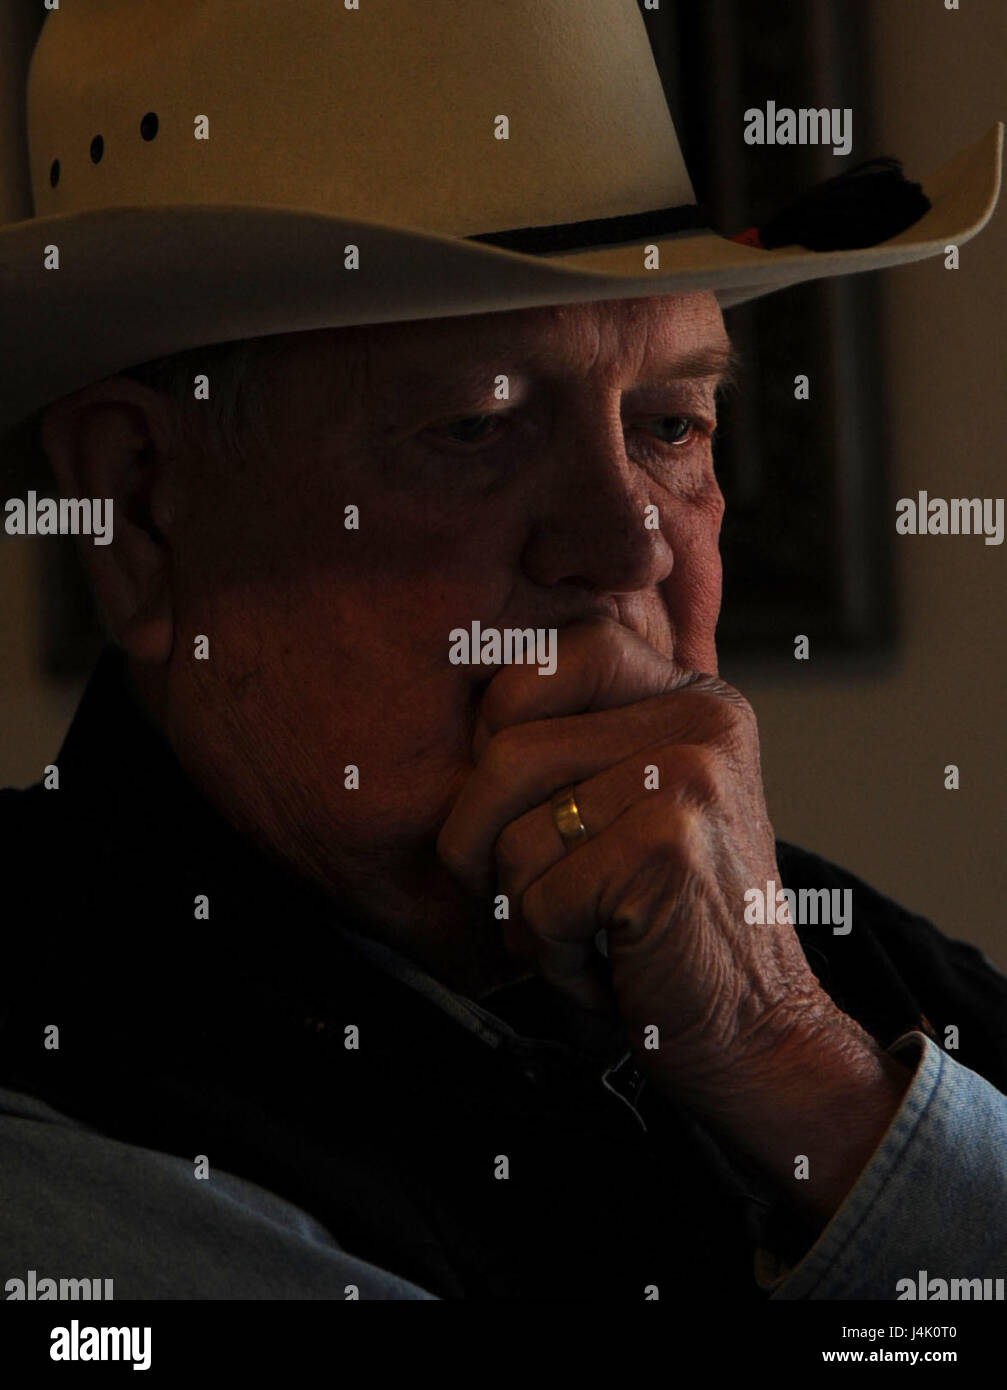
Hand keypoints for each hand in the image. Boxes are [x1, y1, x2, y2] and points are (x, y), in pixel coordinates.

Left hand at [438, 617, 911, 1220]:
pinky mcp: (672, 845)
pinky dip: (554, 956)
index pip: (544, 660)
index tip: (523, 810)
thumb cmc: (664, 928)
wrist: (760, 1038)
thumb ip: (568, 748)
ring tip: (589, 933)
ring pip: (513, 834)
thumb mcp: (625, 810)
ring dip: (524, 912)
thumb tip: (453, 726)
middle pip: (506, 750)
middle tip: (534, 896)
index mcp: (689, 695)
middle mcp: (700, 717)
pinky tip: (610, 967)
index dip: (498, 738)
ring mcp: (692, 775)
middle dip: (483, 843)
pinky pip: (540, 898)